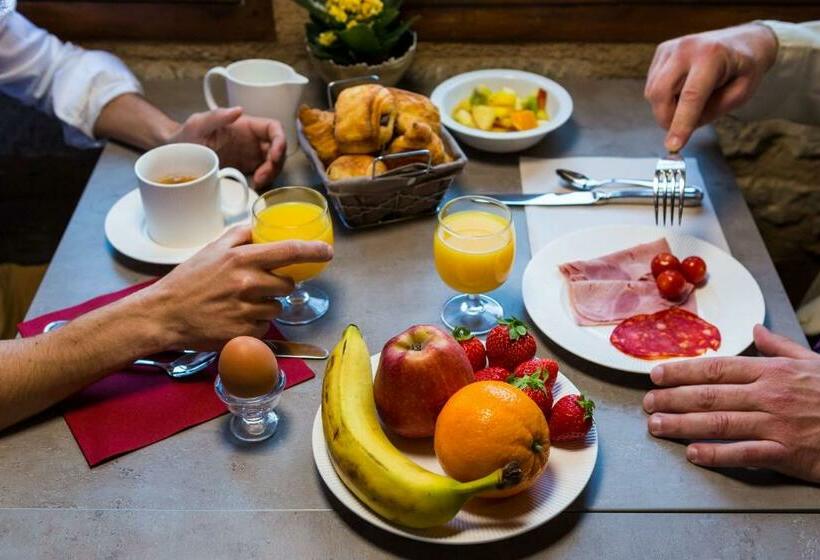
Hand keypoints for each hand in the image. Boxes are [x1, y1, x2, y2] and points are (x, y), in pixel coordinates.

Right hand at [142, 226, 331, 349]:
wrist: (164, 314)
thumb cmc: (188, 281)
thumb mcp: (212, 248)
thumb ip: (240, 236)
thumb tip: (262, 227)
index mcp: (242, 259)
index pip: (289, 251)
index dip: (313, 251)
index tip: (327, 252)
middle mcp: (248, 284)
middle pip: (287, 285)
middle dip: (278, 285)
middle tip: (255, 286)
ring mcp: (247, 311)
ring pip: (276, 308)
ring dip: (265, 306)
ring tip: (239, 303)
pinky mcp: (244, 334)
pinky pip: (264, 327)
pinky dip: (254, 324)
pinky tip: (234, 319)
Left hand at [168, 107, 286, 187]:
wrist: (176, 155)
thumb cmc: (186, 136)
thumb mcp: (198, 124)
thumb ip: (217, 116)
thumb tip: (239, 110)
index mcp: (246, 125)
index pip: (273, 128)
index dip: (280, 140)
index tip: (274, 155)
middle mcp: (252, 139)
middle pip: (277, 149)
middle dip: (275, 163)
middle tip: (263, 175)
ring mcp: (250, 155)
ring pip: (273, 163)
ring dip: (271, 173)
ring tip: (257, 181)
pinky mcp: (246, 169)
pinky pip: (263, 174)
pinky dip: (263, 181)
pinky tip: (253, 185)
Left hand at [643, 325, 819, 482]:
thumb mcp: (813, 362)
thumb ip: (779, 347)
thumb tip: (755, 328)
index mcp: (772, 372)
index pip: (717, 368)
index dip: (682, 371)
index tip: (657, 375)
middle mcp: (769, 395)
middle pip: (710, 395)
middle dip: (673, 398)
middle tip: (646, 403)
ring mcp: (777, 425)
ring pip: (720, 423)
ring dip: (683, 424)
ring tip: (657, 426)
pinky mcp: (788, 454)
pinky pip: (745, 453)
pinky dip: (716, 454)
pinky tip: (693, 453)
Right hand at [644, 23, 777, 151]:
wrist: (743, 41)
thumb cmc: (745, 68)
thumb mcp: (741, 93)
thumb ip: (712, 111)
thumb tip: (683, 127)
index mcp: (712, 55)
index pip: (690, 96)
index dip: (680, 124)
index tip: (674, 146)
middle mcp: (687, 48)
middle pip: (660, 93)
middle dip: (666, 118)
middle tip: (679, 131)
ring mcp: (671, 48)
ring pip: (652, 91)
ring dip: (665, 108)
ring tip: (689, 105)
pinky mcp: (662, 51)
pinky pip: (652, 84)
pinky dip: (663, 97)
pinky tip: (681, 92)